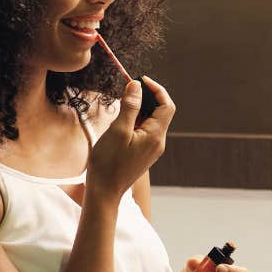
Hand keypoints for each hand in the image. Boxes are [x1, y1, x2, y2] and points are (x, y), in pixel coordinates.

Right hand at [86, 77, 174, 204]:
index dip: (157, 89)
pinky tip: (122, 118)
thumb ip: (130, 107)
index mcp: (155, 136)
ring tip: (123, 101)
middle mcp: (158, 142)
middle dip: (147, 97)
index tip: (141, 79)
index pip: (166, 105)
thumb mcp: (118, 131)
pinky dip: (136, 119)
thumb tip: (137, 86)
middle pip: (160, 111)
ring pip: (151, 120)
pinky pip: (144, 130)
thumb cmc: (108, 163)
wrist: (105, 191)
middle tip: (129, 87)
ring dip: (140, 108)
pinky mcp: (143, 152)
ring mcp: (151, 148)